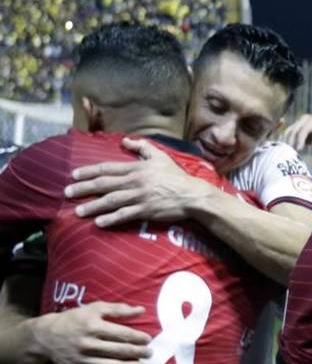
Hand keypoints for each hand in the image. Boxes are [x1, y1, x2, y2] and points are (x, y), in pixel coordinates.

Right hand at [31, 303, 151, 363]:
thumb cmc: (75, 320)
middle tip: (149, 354)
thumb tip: (141, 310)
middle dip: (139, 353)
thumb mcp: (94, 308)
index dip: (138, 338)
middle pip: (120, 351)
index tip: (148, 340)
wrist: (46, 337)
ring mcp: (82, 361)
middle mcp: (88, 345)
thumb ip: (118, 309)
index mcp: (93, 327)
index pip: (123, 334)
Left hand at [65, 136, 210, 227]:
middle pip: (104, 184)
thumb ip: (142, 147)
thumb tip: (124, 140)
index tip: (74, 175)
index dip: (89, 171)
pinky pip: (125, 215)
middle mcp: (135, 182)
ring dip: (93, 206)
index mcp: (137, 169)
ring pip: (111, 201)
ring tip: (78, 211)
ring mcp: (139, 197)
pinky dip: (111, 219)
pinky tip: (99, 222)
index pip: (108, 168)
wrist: (192, 195)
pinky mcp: (146, 211)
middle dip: (84, 188)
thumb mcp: (160, 156)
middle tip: (67, 193)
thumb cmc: (176, 176)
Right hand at [283, 114, 311, 155]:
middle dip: (292, 141)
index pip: (305, 129)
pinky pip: (288, 133)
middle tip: (291, 153)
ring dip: (287, 141)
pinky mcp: (295, 126)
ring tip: (288, 153)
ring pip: (290, 131)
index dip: (300, 139)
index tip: (299, 149)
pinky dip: (286, 140)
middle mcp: (306, 119)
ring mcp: (300, 122)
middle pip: (295, 129)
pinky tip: (284, 149)